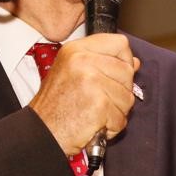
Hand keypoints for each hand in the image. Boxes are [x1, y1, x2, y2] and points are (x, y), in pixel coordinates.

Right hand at [28, 35, 141, 156]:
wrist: (41, 132)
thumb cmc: (56, 107)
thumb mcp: (73, 73)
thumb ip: (103, 64)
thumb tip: (134, 62)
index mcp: (76, 50)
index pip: (120, 43)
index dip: (124, 60)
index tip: (115, 75)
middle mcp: (82, 61)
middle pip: (127, 72)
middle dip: (120, 92)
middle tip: (99, 101)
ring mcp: (91, 81)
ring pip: (128, 97)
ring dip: (116, 111)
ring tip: (95, 113)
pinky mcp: (99, 104)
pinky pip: (121, 118)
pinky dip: (112, 127)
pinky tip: (94, 124)